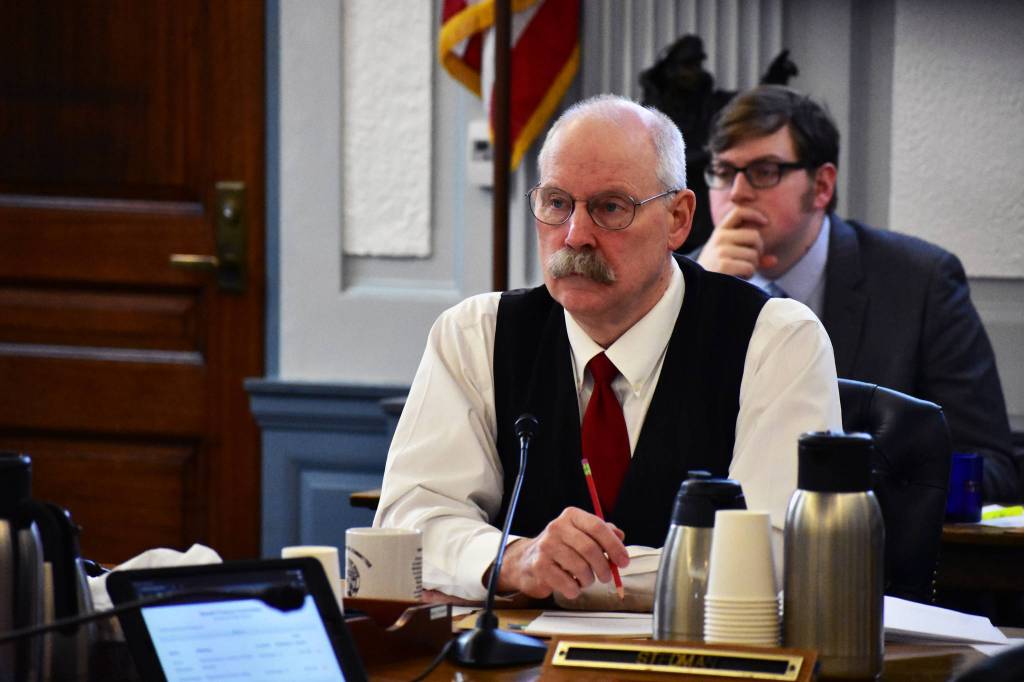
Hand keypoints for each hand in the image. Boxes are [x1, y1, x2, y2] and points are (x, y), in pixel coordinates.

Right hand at [496, 507, 628, 598]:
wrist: (528, 561)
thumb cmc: (562, 548)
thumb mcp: (582, 534)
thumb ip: (603, 533)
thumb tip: (620, 537)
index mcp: (571, 516)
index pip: (597, 527)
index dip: (614, 546)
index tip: (624, 561)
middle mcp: (557, 527)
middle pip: (590, 549)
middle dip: (604, 567)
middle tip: (607, 577)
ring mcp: (546, 546)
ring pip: (581, 568)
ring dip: (589, 580)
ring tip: (586, 580)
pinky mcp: (539, 566)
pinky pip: (568, 584)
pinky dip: (575, 590)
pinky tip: (572, 586)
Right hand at [697, 206, 776, 277]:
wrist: (696, 287)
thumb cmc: (716, 271)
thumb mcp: (729, 256)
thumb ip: (751, 253)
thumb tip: (774, 260)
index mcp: (720, 231)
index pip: (739, 212)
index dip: (755, 214)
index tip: (765, 222)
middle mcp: (720, 238)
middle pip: (755, 236)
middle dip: (759, 250)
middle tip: (752, 261)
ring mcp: (721, 251)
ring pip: (754, 255)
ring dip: (753, 266)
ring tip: (741, 272)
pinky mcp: (724, 265)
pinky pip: (750, 267)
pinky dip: (749, 275)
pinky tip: (739, 277)